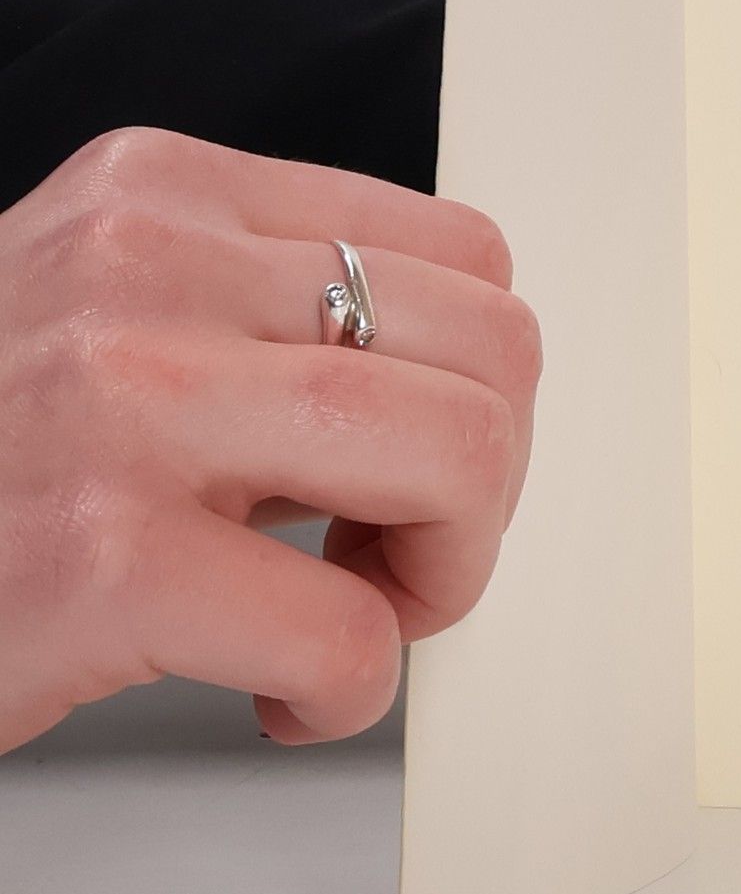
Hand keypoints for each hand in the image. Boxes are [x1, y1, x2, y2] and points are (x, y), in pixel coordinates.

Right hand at [0, 127, 540, 751]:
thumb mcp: (104, 319)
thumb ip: (262, 316)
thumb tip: (467, 384)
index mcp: (162, 194)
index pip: (463, 255)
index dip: (482, 383)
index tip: (415, 465)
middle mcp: (144, 267)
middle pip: (493, 349)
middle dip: (486, 484)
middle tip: (401, 556)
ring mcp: (119, 404)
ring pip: (459, 455)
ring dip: (445, 571)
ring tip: (352, 615)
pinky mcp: (94, 558)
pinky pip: (349, 633)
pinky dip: (346, 692)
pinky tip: (275, 698)